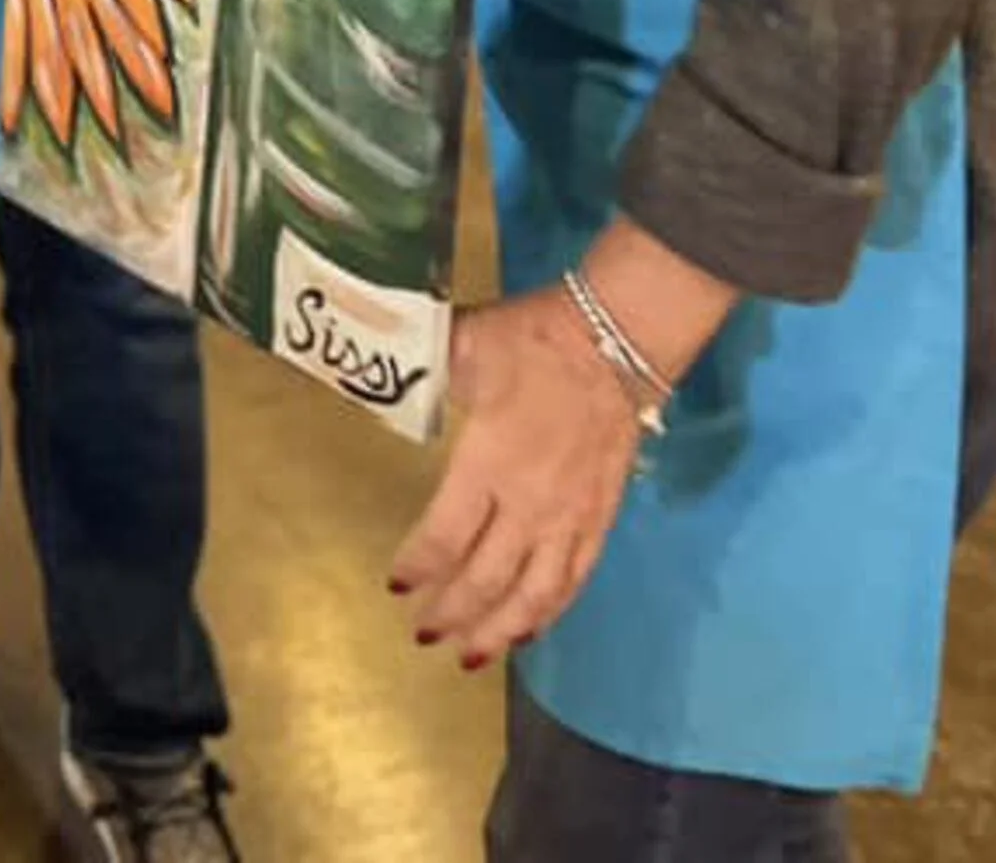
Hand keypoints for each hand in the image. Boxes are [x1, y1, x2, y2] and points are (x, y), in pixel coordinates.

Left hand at [388, 288, 644, 670]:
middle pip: (485, 580)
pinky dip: (549, 615)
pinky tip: (528, 631)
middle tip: (423, 634)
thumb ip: (424, 369)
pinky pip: (574, 582)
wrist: (615, 339)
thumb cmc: (533, 339)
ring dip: (498, 632)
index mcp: (490, 463)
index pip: (446, 536)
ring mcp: (570, 519)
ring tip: (469, 656)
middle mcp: (530, 505)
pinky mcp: (601, 520)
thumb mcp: (466, 344)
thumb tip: (380, 368)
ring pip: (533, 596)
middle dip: (451, 614)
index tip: (396, 586)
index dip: (418, 567)